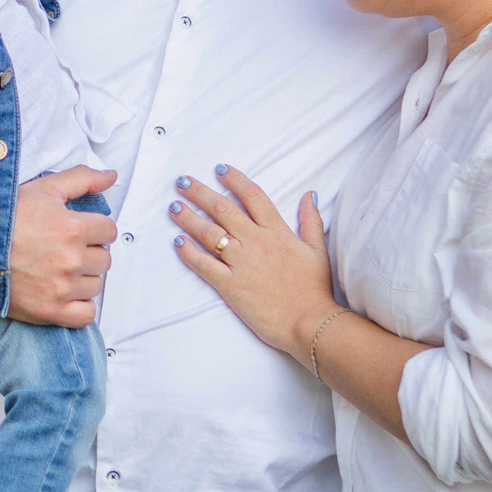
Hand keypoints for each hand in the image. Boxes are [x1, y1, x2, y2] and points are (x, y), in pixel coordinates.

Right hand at [8, 166, 117, 328]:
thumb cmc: (6, 219)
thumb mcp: (44, 189)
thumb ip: (82, 179)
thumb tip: (112, 176)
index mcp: (72, 228)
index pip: (109, 231)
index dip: (96, 228)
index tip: (81, 231)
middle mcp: (70, 260)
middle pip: (104, 259)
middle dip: (90, 252)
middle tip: (67, 249)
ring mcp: (62, 288)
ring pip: (96, 285)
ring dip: (84, 277)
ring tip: (61, 269)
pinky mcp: (51, 311)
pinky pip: (86, 314)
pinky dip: (80, 305)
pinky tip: (66, 292)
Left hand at [165, 166, 335, 357]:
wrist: (309, 322)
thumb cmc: (315, 289)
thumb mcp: (317, 250)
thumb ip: (311, 220)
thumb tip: (309, 194)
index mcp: (276, 231)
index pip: (252, 196)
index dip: (234, 180)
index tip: (219, 169)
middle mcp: (255, 242)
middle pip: (223, 209)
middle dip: (200, 192)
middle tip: (182, 182)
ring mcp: (240, 263)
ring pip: (208, 233)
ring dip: (188, 217)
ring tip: (173, 207)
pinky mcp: (229, 285)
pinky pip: (204, 265)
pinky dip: (188, 252)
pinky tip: (177, 242)